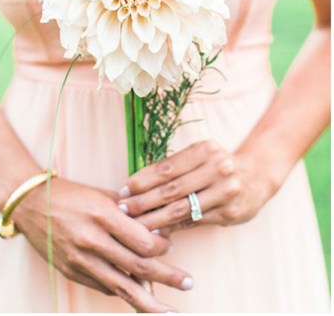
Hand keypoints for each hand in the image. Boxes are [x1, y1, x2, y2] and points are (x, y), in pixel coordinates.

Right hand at [13, 177, 193, 312]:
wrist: (29, 204)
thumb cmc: (68, 195)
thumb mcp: (100, 194)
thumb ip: (128, 211)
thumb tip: (157, 229)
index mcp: (103, 215)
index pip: (144, 242)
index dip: (163, 247)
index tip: (169, 245)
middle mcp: (92, 240)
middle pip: (140, 267)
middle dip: (169, 277)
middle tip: (189, 283)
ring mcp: (81, 259)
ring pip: (123, 288)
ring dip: (151, 302)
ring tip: (171, 312)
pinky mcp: (72, 271)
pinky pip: (104, 287)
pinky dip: (122, 291)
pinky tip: (137, 295)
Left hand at [118, 140, 274, 235]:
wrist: (257, 177)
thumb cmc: (215, 166)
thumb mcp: (197, 157)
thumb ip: (171, 169)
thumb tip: (132, 186)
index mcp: (205, 150)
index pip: (166, 168)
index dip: (142, 180)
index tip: (123, 190)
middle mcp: (218, 168)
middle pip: (171, 189)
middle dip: (144, 201)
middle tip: (124, 209)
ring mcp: (226, 191)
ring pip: (182, 208)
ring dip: (155, 218)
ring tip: (135, 224)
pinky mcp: (229, 212)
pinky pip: (194, 221)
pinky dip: (173, 227)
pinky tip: (158, 231)